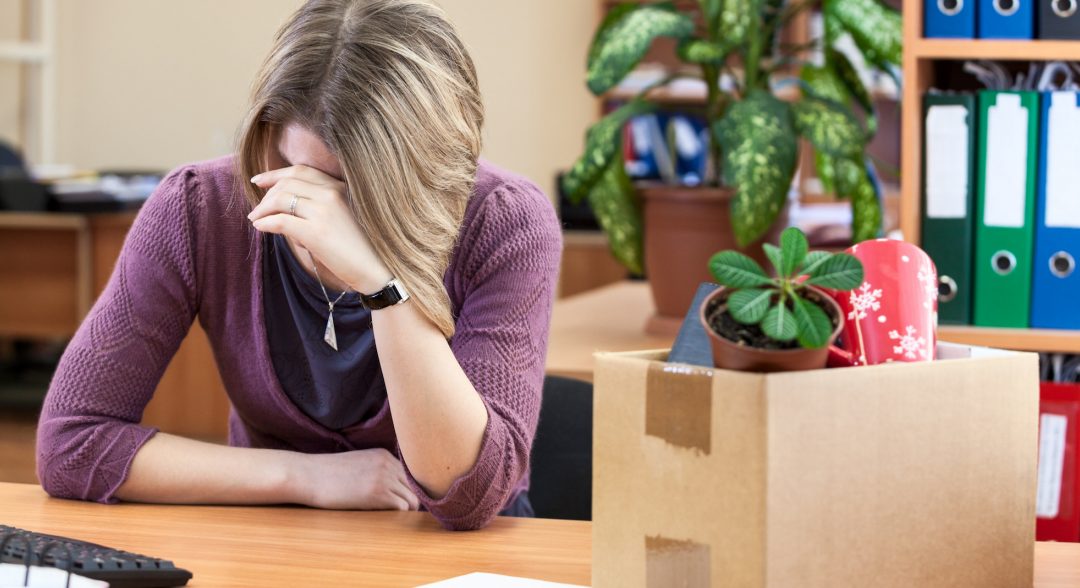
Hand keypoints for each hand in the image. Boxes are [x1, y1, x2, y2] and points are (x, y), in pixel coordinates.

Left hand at [247, 165, 392, 293]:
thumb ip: (323, 206)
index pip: (301, 171)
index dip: (276, 174)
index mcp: (341, 187)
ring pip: (281, 199)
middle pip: (287, 183)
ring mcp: (324, 212)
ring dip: (263, 209)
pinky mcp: (316, 233)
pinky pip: (281, 221)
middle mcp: (332, 194)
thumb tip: (289, 208)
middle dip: (266, 194)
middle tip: (257, 208)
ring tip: (256, 220)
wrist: (380, 270)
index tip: (260, 180)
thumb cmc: (363, 248)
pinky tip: (260, 228)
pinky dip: (266, 223)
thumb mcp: (346, 217)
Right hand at [293, 448, 420, 510]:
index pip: (410, 474)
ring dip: (406, 510)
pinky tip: (386, 519)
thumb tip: (389, 489)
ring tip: (394, 518)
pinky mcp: (377, 494)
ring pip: (412, 499)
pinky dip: (399, 516)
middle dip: (412, 500)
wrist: (308, 475)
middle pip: (415, 486)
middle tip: (401, 513)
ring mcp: (384, 478)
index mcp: (384, 455)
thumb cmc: (326, 474)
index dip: (409, 490)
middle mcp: (388, 464)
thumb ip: (376, 470)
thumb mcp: (357, 463)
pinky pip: (402, 508)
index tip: (403, 501)